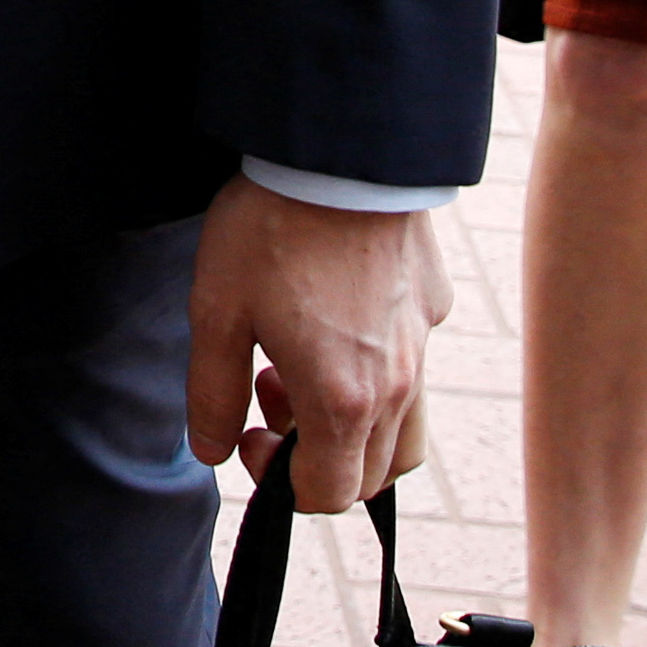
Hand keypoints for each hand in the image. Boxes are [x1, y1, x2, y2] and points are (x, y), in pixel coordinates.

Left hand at [188, 179, 451, 514]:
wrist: (339, 151)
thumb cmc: (270, 230)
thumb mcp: (217, 313)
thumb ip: (214, 394)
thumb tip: (213, 452)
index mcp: (342, 402)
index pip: (327, 495)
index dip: (279, 484)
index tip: (249, 437)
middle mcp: (397, 387)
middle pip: (371, 473)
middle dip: (314, 457)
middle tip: (268, 395)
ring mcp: (423, 345)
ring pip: (405, 431)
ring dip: (353, 426)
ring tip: (300, 366)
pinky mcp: (433, 303)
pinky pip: (414, 364)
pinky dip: (377, 371)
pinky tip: (334, 315)